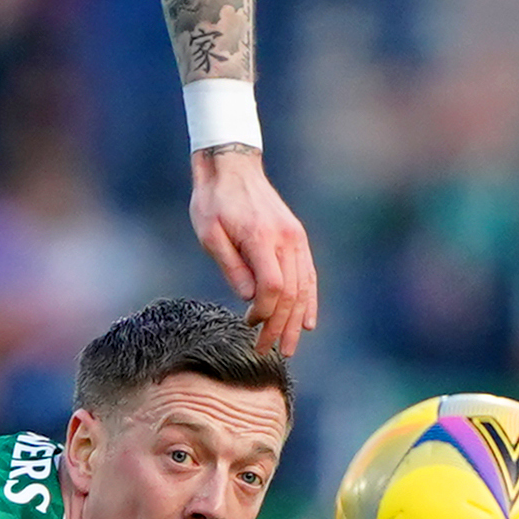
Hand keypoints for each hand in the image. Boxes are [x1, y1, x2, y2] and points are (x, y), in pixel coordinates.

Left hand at [189, 146, 317, 358]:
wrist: (233, 167)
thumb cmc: (214, 201)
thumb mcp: (209, 233)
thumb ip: (231, 265)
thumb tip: (248, 299)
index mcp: (262, 239)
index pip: (273, 287)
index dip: (264, 312)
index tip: (248, 325)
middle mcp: (286, 240)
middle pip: (292, 293)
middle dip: (281, 326)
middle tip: (268, 351)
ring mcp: (296, 239)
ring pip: (304, 288)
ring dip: (296, 320)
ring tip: (289, 346)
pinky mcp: (298, 238)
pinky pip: (308, 275)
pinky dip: (309, 300)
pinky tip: (307, 321)